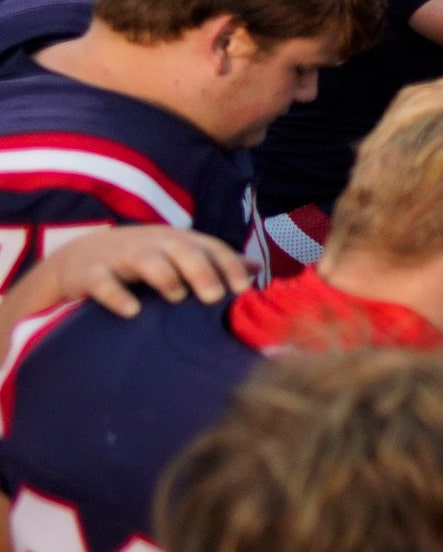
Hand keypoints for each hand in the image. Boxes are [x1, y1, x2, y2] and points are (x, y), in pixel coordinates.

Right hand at [17, 226, 253, 321]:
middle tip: (215, 297)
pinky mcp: (89, 273)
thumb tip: (257, 268)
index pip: (208, 247)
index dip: (227, 265)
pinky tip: (132, 312)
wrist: (76, 261)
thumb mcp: (176, 257)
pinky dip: (117, 295)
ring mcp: (118, 256)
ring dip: (164, 276)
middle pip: (180, 249)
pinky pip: (102, 282)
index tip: (245, 289)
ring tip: (177, 297)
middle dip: (200, 270)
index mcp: (175, 240)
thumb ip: (214, 262)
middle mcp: (150, 243)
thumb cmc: (140, 262)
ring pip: (144, 259)